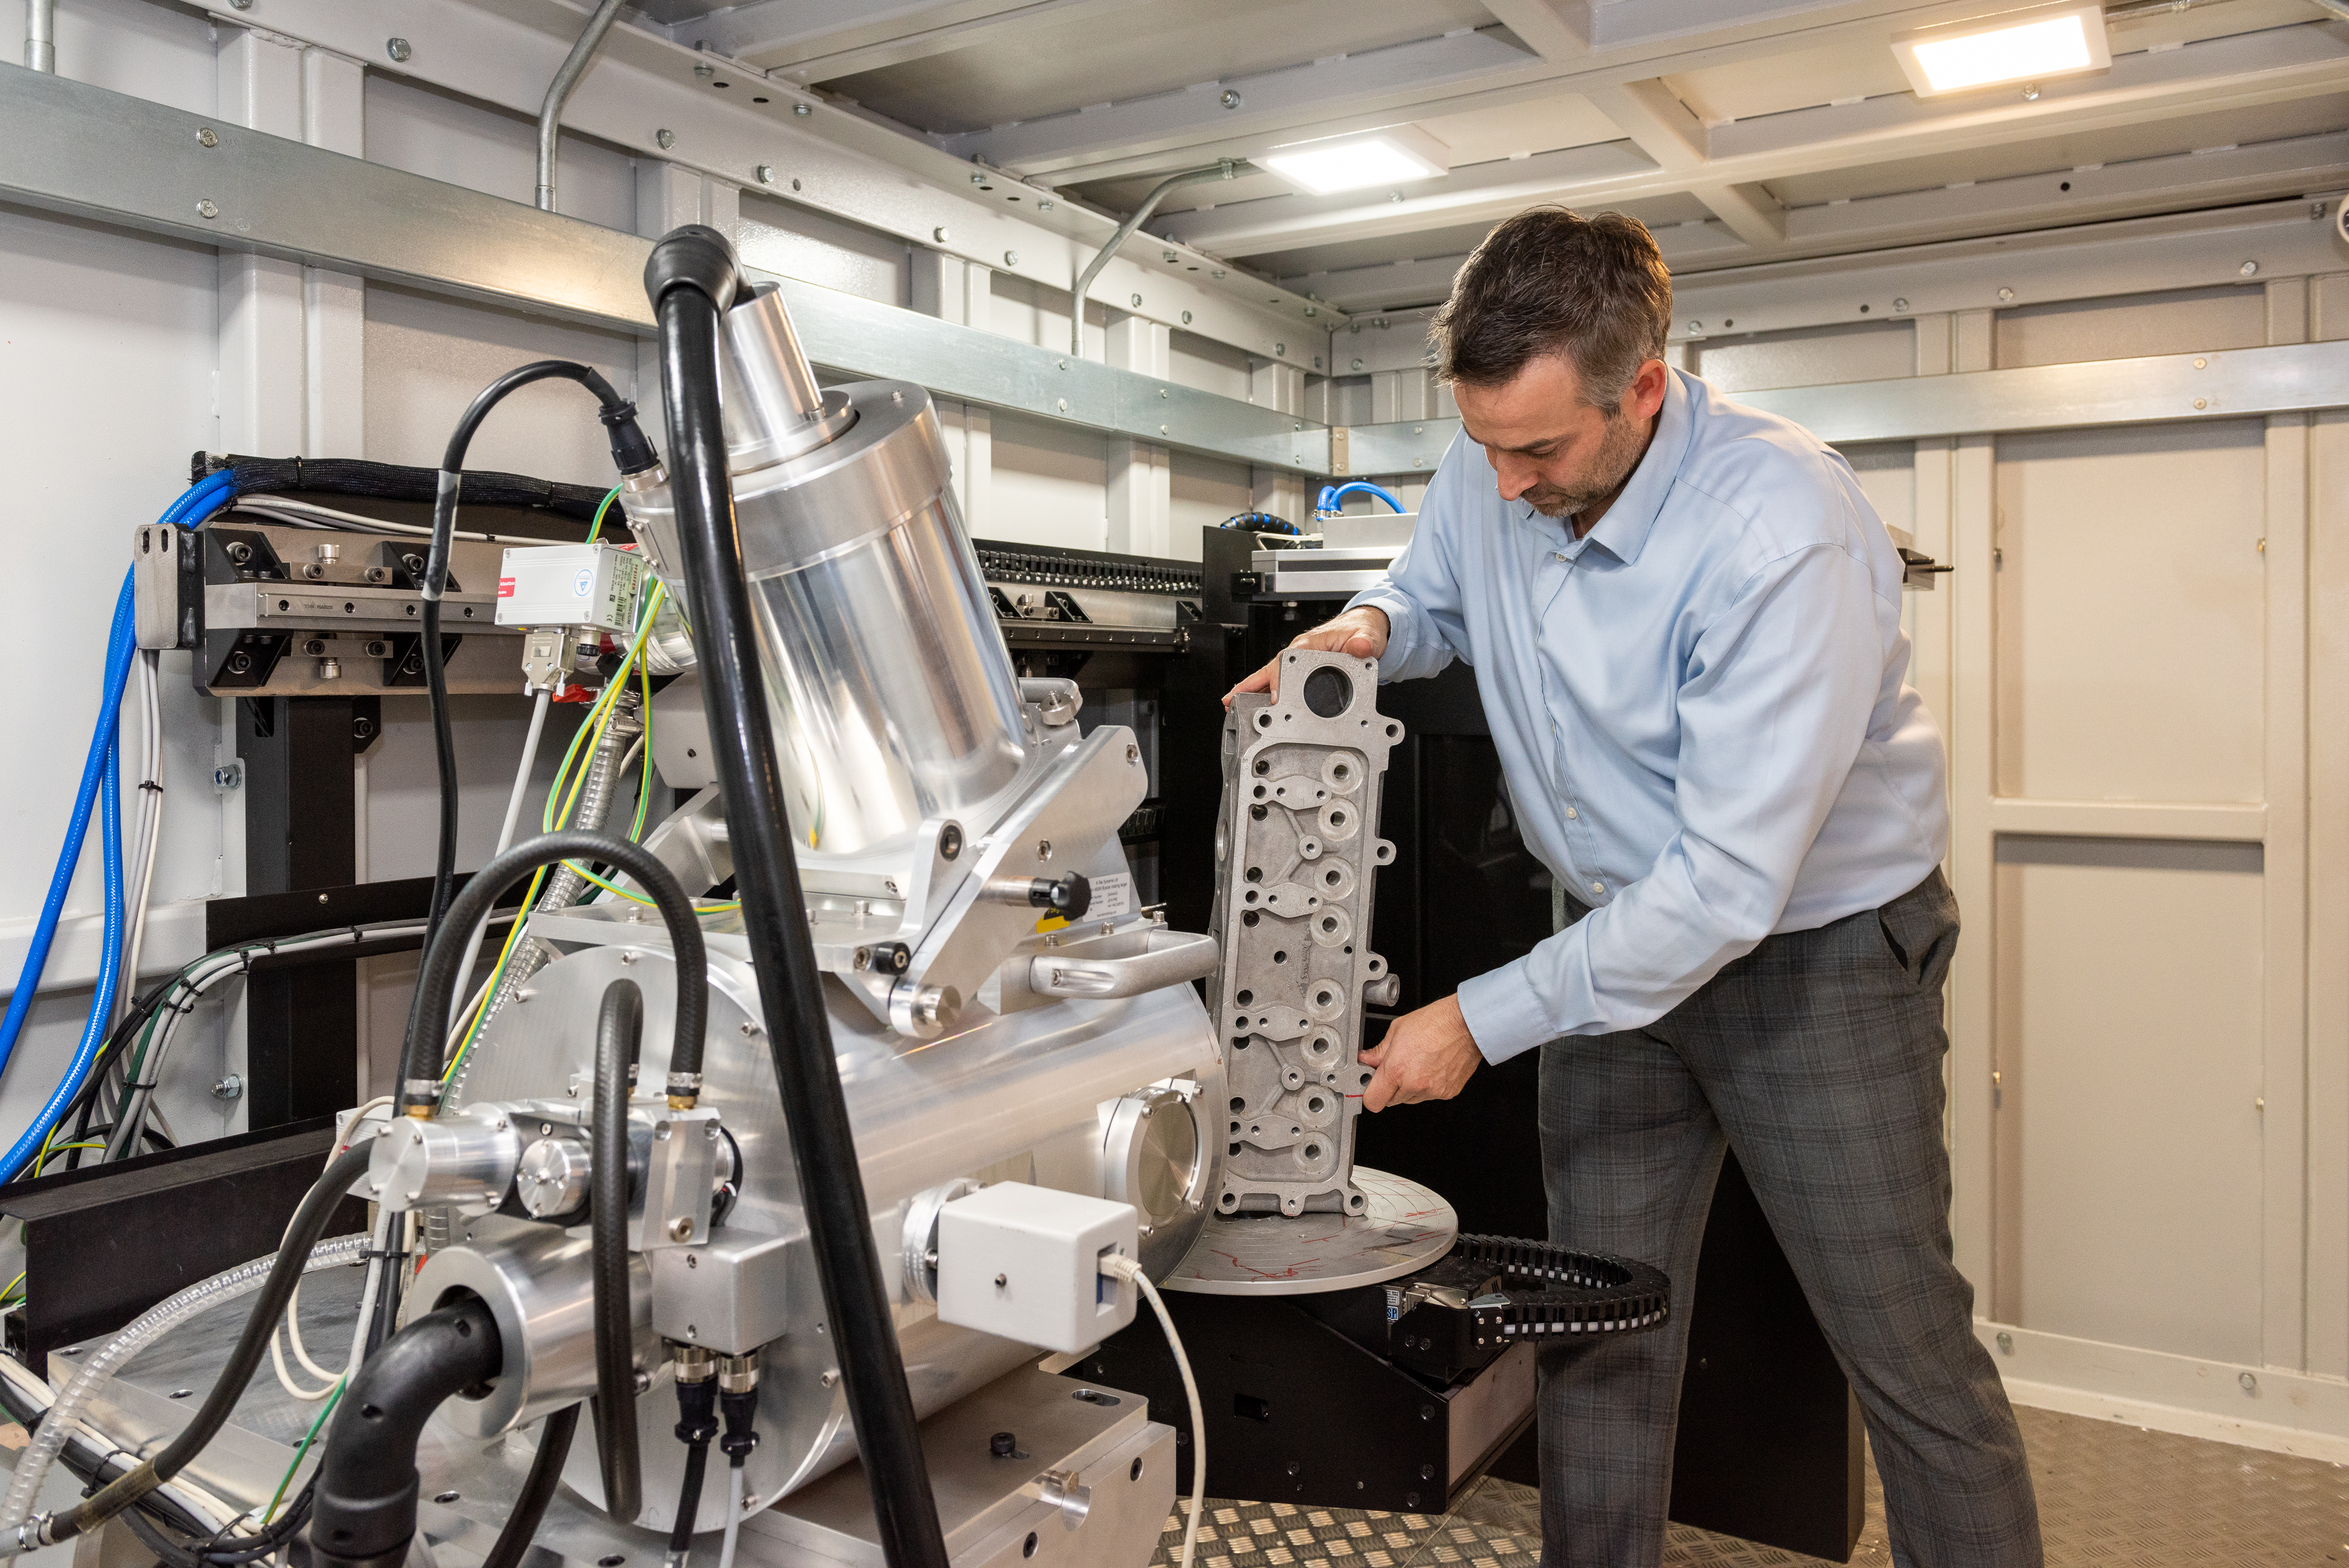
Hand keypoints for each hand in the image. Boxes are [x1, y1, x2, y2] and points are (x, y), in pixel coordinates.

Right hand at [1222, 606, 1389, 707]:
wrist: (1365, 626)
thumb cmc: (1361, 630)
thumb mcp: (1368, 636)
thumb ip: (1364, 642)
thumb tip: (1360, 647)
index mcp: (1312, 643)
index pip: (1288, 660)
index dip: (1278, 679)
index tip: (1274, 697)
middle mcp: (1301, 650)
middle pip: (1271, 669)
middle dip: (1250, 685)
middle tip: (1232, 700)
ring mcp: (1298, 660)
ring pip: (1270, 676)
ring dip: (1251, 690)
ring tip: (1232, 705)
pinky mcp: (1301, 669)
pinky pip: (1279, 680)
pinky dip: (1264, 691)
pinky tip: (1255, 703)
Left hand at [1359, 994, 1481, 1111]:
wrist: (1467, 1024)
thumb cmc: (1436, 1022)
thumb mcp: (1398, 1030)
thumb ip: (1379, 1051)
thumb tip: (1367, 1059)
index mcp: (1397, 1069)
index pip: (1373, 1101)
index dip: (1371, 1094)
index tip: (1373, 1085)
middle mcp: (1414, 1084)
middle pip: (1391, 1101)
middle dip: (1391, 1087)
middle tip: (1398, 1067)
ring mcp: (1432, 1091)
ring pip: (1411, 1099)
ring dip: (1409, 1087)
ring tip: (1419, 1063)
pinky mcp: (1447, 1093)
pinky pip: (1430, 1096)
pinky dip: (1428, 1086)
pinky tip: (1432, 1067)